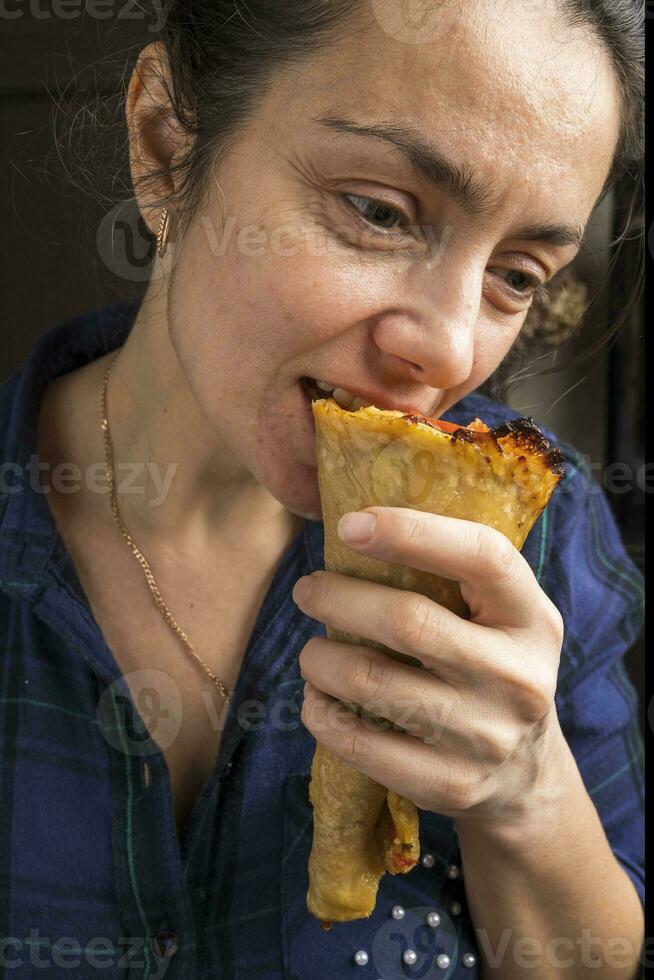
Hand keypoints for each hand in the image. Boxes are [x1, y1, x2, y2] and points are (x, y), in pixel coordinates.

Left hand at [292, 506, 570, 831]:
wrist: (526, 774)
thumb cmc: (489, 665)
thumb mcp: (498, 616)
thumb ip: (448, 571)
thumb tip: (347, 522)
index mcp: (532, 618)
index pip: (482, 556)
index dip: (412, 532)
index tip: (350, 524)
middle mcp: (518, 677)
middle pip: (408, 621)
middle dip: (337, 597)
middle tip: (308, 589)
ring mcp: (486, 737)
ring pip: (371, 681)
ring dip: (320, 658)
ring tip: (313, 650)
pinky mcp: (451, 784)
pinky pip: (360, 744)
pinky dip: (321, 714)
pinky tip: (318, 698)